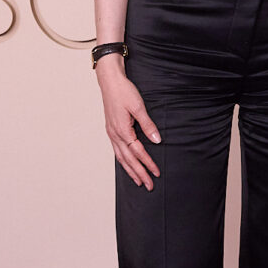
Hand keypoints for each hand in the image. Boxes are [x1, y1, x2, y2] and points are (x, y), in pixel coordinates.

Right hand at [96, 56, 161, 189]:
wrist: (110, 82)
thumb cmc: (124, 92)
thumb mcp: (139, 107)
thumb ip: (148, 125)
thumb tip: (157, 141)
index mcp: (122, 131)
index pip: (138, 152)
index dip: (147, 163)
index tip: (156, 173)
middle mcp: (115, 135)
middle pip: (128, 160)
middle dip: (139, 173)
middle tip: (149, 186)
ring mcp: (112, 134)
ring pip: (121, 158)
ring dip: (130, 170)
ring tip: (139, 181)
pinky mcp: (112, 130)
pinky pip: (118, 151)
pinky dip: (123, 161)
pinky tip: (128, 165)